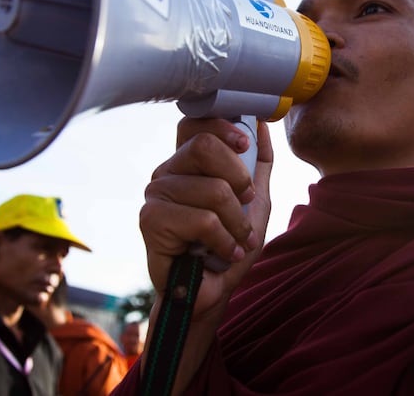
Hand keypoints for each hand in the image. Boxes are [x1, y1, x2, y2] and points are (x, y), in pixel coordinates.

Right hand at [140, 117, 272, 320]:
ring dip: (237, 222)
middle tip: (244, 205)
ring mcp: (156, 194)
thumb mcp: (256, 200)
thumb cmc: (229, 244)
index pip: (195, 122)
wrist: (212, 291)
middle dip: (239, 179)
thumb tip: (262, 122)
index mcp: (188, 162)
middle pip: (205, 145)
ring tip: (235, 239)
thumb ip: (258, 162)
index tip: (244, 145)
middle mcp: (168, 172)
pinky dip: (224, 240)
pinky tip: (223, 252)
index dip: (223, 126)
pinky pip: (203, 220)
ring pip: (213, 189)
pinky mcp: (151, 221)